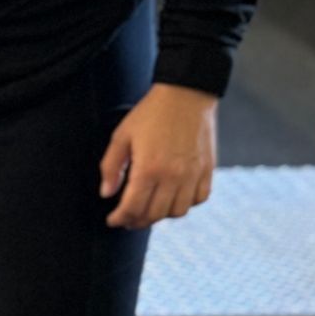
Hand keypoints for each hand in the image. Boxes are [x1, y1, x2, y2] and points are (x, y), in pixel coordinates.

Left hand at [98, 82, 216, 229]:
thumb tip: (107, 193)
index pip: (132, 208)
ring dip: (161, 215)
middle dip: (137, 221)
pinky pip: (198, 199)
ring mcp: (193, 175)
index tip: (113, 220)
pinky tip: (173, 197)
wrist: (187, 94)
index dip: (120, 219)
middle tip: (128, 218)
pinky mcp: (207, 170)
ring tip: (150, 208)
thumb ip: (111, 167)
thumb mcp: (122, 136)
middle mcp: (173, 176)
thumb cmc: (151, 113)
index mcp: (148, 169)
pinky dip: (185, 204)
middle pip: (154, 215)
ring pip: (177, 212)